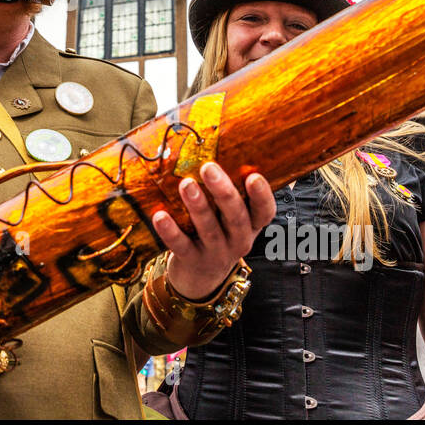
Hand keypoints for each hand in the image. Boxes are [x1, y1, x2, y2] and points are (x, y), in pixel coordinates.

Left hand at [151, 162, 275, 299]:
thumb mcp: (229, 219)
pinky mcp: (192, 262)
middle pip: (236, 217)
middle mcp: (238, 241)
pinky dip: (170, 231)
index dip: (262, 196)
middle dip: (223, 192)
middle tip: (209, 168)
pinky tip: (159, 215)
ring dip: (198, 206)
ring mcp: (216, 254)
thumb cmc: (216, 235)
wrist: (201, 279)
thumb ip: (228, 194)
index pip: (264, 212)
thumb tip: (217, 145)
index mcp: (251, 226)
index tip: (254, 176)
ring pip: (209, 230)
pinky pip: (181, 246)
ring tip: (186, 185)